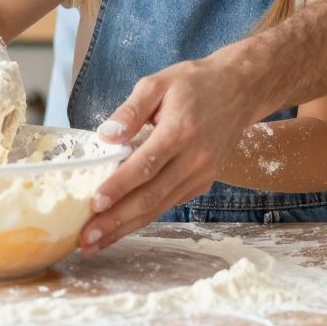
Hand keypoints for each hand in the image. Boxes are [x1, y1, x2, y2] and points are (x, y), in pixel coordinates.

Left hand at [79, 56, 260, 254]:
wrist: (240, 90)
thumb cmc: (195, 83)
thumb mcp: (159, 82)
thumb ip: (131, 109)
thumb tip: (106, 135)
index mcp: (180, 131)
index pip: (146, 165)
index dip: (119, 186)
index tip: (94, 203)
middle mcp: (194, 159)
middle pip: (151, 197)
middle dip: (116, 221)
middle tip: (86, 239)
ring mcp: (201, 174)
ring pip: (160, 207)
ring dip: (126, 227)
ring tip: (96, 243)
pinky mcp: (203, 183)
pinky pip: (169, 204)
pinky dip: (144, 217)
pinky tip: (120, 226)